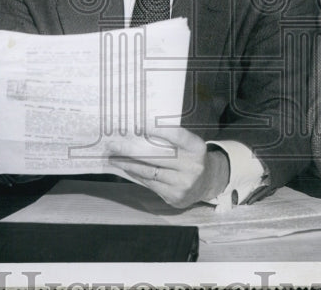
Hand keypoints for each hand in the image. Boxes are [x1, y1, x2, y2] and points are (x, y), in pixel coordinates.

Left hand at [108, 126, 228, 208]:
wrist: (207, 182)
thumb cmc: (190, 157)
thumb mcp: (188, 145)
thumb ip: (170, 140)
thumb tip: (137, 133)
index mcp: (196, 148)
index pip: (177, 135)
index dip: (159, 130)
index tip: (139, 124)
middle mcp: (192, 166)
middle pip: (157, 156)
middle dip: (131, 149)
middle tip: (114, 144)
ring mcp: (183, 184)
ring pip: (149, 171)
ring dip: (128, 163)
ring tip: (114, 157)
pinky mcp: (174, 196)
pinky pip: (149, 183)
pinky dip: (136, 174)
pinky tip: (126, 168)